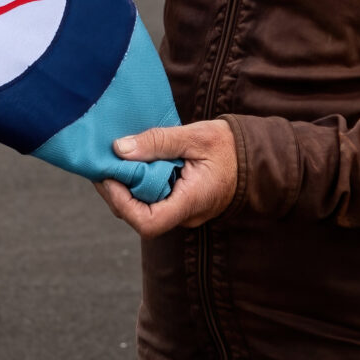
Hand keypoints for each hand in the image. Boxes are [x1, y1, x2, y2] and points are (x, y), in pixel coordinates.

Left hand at [95, 120, 237, 237]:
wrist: (256, 155)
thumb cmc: (229, 145)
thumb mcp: (195, 136)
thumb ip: (158, 142)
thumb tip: (120, 149)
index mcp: (192, 202)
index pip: (149, 223)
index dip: (122, 204)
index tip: (110, 178)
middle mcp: (185, 214)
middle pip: (139, 216)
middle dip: (116, 192)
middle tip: (103, 162)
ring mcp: (182, 211)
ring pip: (144, 208)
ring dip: (126, 186)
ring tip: (115, 158)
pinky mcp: (180, 203)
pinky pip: (153, 200)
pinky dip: (138, 183)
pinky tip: (132, 161)